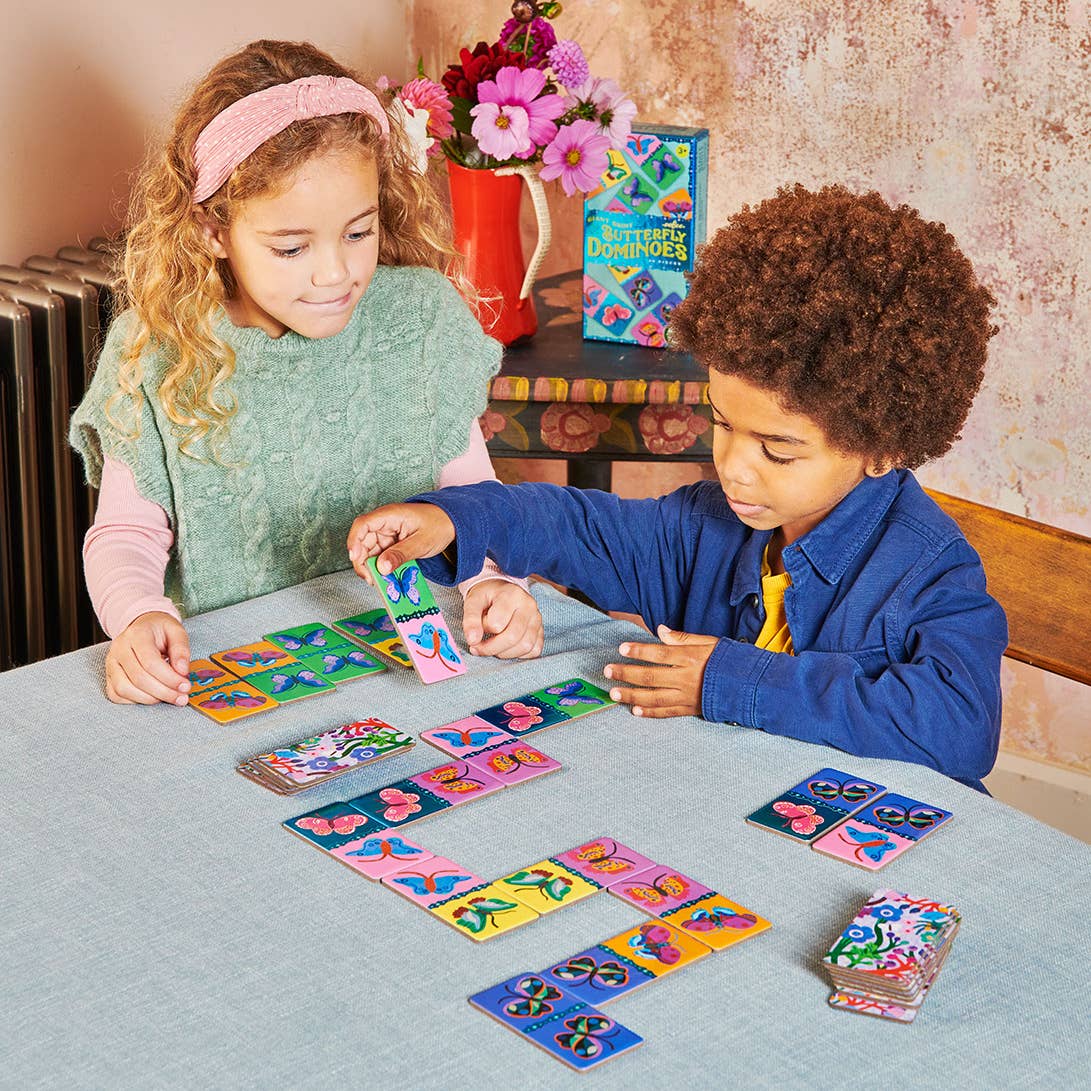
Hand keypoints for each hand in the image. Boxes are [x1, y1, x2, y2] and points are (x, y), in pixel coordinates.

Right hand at [105, 611, 190, 705]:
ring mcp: (111, 663)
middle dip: (163, 692)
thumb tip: (182, 671)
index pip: (150, 662)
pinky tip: (153, 697)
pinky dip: (135, 701)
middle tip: (182, 697)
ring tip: (169, 697)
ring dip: (150, 699)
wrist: (143, 627)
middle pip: (138, 678)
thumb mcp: (176, 631)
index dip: (169, 678)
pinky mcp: (108, 675)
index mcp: (137, 634)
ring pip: (124, 689)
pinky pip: (116, 695)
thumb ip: (181, 649)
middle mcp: (119, 648)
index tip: (185, 686)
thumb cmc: (160, 631)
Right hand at [346, 502, 455, 582]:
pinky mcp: (391, 543)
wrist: (451, 523)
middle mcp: (384, 523)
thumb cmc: (439, 525)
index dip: (354, 541)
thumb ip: (401, 554)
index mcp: (390, 515)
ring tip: (379, 581)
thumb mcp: (422, 542)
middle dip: (362, 561)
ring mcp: (387, 533)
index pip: (363, 524)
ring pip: (369, 551)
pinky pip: (380, 556)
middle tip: (371, 579)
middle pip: (362, 541)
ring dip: (371, 567)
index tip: (354, 558)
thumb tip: (382, 567)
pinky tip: (386, 577)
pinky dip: (381, 567)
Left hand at [462, 580, 543, 658]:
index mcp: (512, 595)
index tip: (478, 625)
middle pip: (513, 637)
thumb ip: (470, 620)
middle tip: (479, 647)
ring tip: (493, 646)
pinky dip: (519, 655)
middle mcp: (529, 605)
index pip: (496, 624)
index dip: (483, 629)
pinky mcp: (541, 630)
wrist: (501, 591)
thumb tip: (473, 641)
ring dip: (505, 653)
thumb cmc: (487, 597)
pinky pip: (534, 651)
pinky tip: (507, 647)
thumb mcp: (473, 601)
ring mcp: (537, 618)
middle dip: (491, 648)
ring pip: (525, 646)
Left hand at [603, 624, 718, 717]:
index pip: (660, 654)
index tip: (621, 649)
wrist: (750, 685)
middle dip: (626, 673)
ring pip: (654, 697)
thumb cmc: (727, 660)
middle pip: (651, 677)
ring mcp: (688, 696)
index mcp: (691, 658)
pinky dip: (650, 712)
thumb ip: (683, 638)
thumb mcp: (709, 642)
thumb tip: (661, 631)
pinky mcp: (690, 709)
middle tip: (608, 671)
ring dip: (632, 695)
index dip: (639, 651)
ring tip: (614, 693)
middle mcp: (687, 678)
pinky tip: (634, 710)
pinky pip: (667, 712)